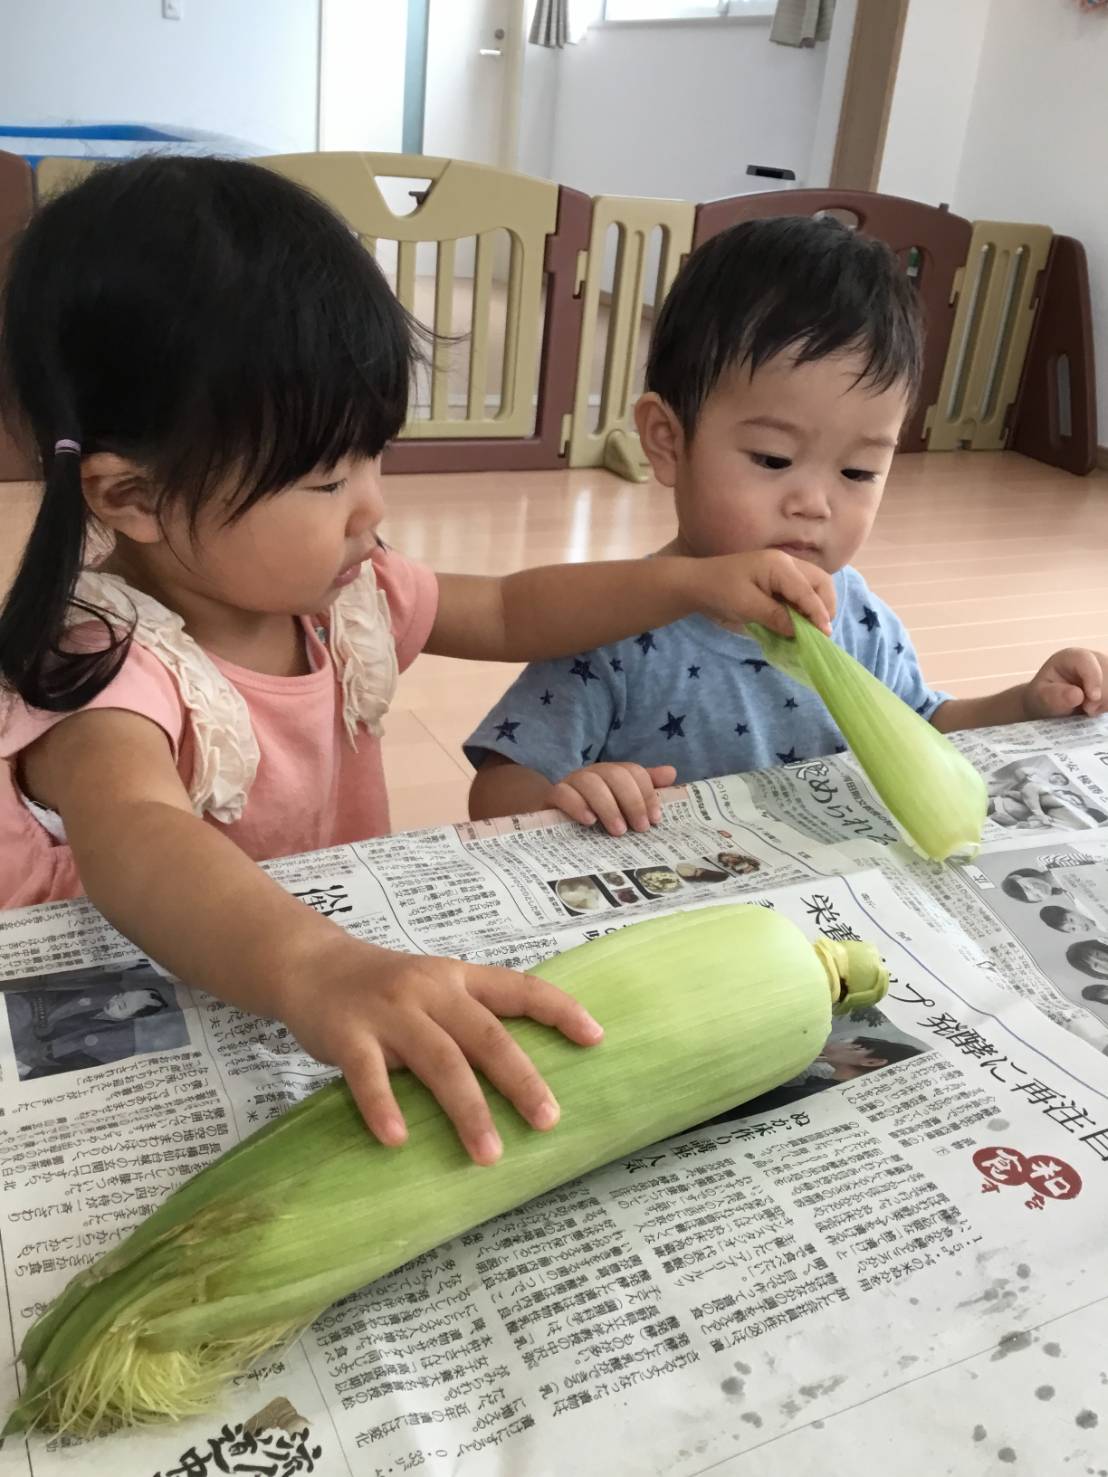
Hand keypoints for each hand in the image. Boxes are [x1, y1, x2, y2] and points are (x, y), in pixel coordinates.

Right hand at [280, 942, 603, 1164]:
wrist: (310, 965)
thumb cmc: (383, 988)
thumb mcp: (433, 986)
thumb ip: (470, 1017)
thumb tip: (525, 1075)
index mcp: (458, 978)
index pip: (520, 989)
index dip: (559, 1010)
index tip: (596, 1039)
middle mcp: (431, 990)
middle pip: (486, 1036)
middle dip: (521, 1080)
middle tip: (549, 1120)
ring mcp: (389, 1011)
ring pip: (439, 1060)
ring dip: (467, 1109)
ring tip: (489, 1154)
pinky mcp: (347, 1034)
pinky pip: (367, 1075)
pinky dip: (383, 1107)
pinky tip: (398, 1140)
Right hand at [547, 761, 675, 835]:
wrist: (554, 819)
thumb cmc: (595, 813)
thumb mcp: (623, 804)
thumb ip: (646, 788)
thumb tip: (671, 773)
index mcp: (612, 773)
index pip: (633, 771)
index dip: (647, 793)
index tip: (655, 819)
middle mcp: (593, 773)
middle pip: (614, 775)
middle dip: (632, 801)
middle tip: (640, 828)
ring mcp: (571, 782)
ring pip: (590, 783)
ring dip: (608, 806)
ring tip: (618, 831)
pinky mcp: (552, 796)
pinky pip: (563, 793)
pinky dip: (577, 805)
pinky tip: (589, 821)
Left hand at [695, 551, 835, 636]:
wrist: (697, 583)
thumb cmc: (719, 592)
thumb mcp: (747, 607)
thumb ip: (776, 617)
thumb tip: (801, 631)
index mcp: (779, 566)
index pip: (808, 591)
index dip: (818, 614)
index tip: (825, 635)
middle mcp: (786, 563)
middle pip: (820, 581)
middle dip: (825, 606)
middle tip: (820, 631)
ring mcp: (783, 569)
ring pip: (814, 584)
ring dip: (817, 605)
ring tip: (812, 628)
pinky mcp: (778, 578)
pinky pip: (801, 590)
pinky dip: (805, 605)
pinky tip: (799, 621)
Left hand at [1024, 648, 1107, 718]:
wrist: (1051, 703)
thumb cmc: (1044, 697)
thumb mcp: (1041, 698)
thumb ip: (1054, 696)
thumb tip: (1077, 695)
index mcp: (1071, 657)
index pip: (1087, 660)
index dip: (1093, 678)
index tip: (1092, 698)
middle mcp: (1093, 659)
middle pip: (1107, 673)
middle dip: (1101, 696)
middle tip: (1087, 710)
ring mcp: (1106, 670)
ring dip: (1107, 702)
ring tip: (1090, 709)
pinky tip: (1099, 708)